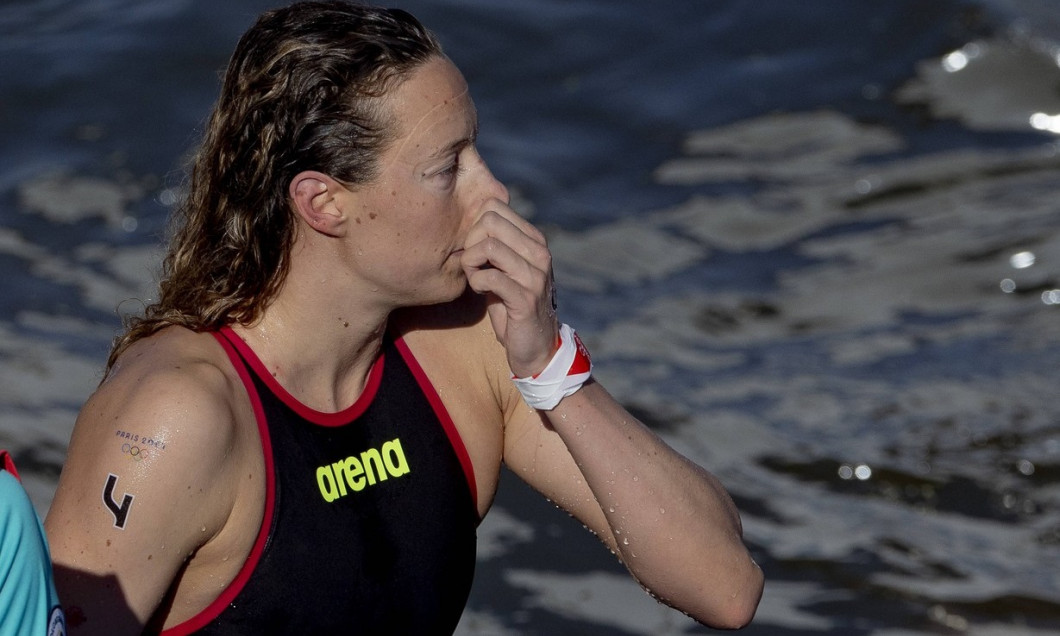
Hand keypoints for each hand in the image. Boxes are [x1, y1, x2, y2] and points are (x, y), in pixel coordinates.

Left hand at [461, 198, 558, 376]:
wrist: (535, 346)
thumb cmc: (512, 305)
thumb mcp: (505, 269)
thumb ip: (495, 244)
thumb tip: (469, 219)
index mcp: (534, 240)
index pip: (495, 206)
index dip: (474, 225)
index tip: (474, 249)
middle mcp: (539, 253)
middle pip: (490, 220)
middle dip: (470, 241)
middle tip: (471, 264)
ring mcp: (535, 275)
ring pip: (489, 246)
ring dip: (471, 263)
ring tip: (475, 278)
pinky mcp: (526, 298)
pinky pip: (490, 276)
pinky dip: (476, 282)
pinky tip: (479, 291)